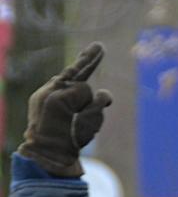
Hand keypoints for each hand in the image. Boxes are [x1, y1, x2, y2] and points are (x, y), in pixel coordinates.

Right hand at [17, 42, 112, 177]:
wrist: (50, 151)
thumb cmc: (69, 140)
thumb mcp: (90, 122)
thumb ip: (97, 105)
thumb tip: (107, 95)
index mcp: (60, 94)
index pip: (77, 74)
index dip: (88, 60)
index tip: (99, 47)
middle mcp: (55, 89)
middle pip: (79, 72)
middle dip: (90, 58)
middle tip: (100, 46)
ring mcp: (54, 91)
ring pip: (86, 89)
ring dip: (89, 107)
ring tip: (75, 121)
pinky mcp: (55, 95)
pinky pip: (83, 93)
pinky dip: (86, 105)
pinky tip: (74, 115)